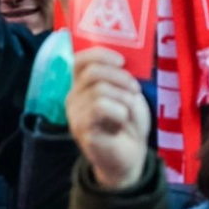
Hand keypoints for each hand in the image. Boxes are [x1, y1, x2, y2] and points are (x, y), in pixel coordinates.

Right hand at [68, 47, 150, 190]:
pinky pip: (100, 108)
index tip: (122, 61)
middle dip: (120, 77)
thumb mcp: (128, 93)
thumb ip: (121, 76)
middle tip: (135, 89)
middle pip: (92, 72)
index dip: (100, 55)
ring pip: (99, 90)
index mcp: (83, 85)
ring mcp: (75, 114)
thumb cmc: (128, 121)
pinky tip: (122, 121)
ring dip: (123, 97)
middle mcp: (74, 97)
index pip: (79, 61)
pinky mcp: (82, 130)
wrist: (130, 153)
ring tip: (129, 110)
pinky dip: (119, 110)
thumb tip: (122, 60)